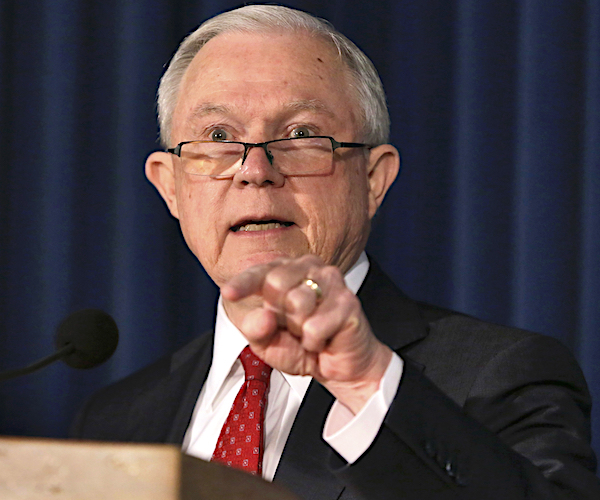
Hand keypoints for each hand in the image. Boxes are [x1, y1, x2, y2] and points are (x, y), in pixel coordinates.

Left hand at [221, 254, 392, 413]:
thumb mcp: (268, 343)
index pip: (260, 272)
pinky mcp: (348, 301)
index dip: (243, 283)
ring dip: (298, 329)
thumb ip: (255, 329)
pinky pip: (315, 326)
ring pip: (297, 302)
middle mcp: (310, 268)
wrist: (341, 367)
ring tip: (309, 332)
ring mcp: (332, 281)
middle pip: (276, 283)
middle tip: (293, 326)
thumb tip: (262, 316)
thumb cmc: (305, 347)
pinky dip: (314, 342)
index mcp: (287, 271)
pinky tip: (323, 340)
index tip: (228, 293)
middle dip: (280, 313)